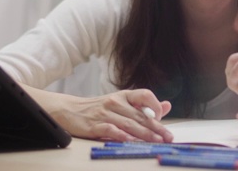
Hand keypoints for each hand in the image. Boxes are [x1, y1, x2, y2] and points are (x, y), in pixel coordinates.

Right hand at [35, 87, 173, 141]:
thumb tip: (167, 106)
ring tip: (156, 141)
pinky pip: (110, 130)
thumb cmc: (100, 109)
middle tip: (168, 137)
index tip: (162, 119)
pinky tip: (129, 141)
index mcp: (125, 96)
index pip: (145, 95)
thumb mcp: (122, 103)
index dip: (155, 106)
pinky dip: (120, 135)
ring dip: (144, 134)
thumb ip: (144, 106)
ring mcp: (104, 113)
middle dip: (156, 128)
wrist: (69, 110)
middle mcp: (116, 102)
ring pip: (128, 124)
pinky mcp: (93, 125)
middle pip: (139, 115)